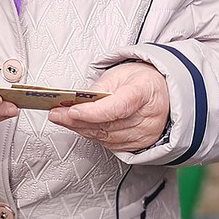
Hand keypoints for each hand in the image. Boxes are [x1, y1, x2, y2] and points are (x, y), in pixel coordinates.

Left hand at [48, 62, 169, 151]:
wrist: (162, 92)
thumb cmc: (141, 81)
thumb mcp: (119, 74)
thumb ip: (98, 90)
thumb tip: (75, 103)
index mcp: (145, 93)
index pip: (118, 107)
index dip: (92, 112)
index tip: (71, 111)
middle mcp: (148, 117)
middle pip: (108, 125)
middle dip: (77, 121)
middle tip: (56, 114)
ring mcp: (146, 133)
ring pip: (106, 137)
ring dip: (81, 129)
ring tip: (62, 120)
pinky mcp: (140, 144)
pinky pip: (111, 144)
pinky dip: (93, 136)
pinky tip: (81, 127)